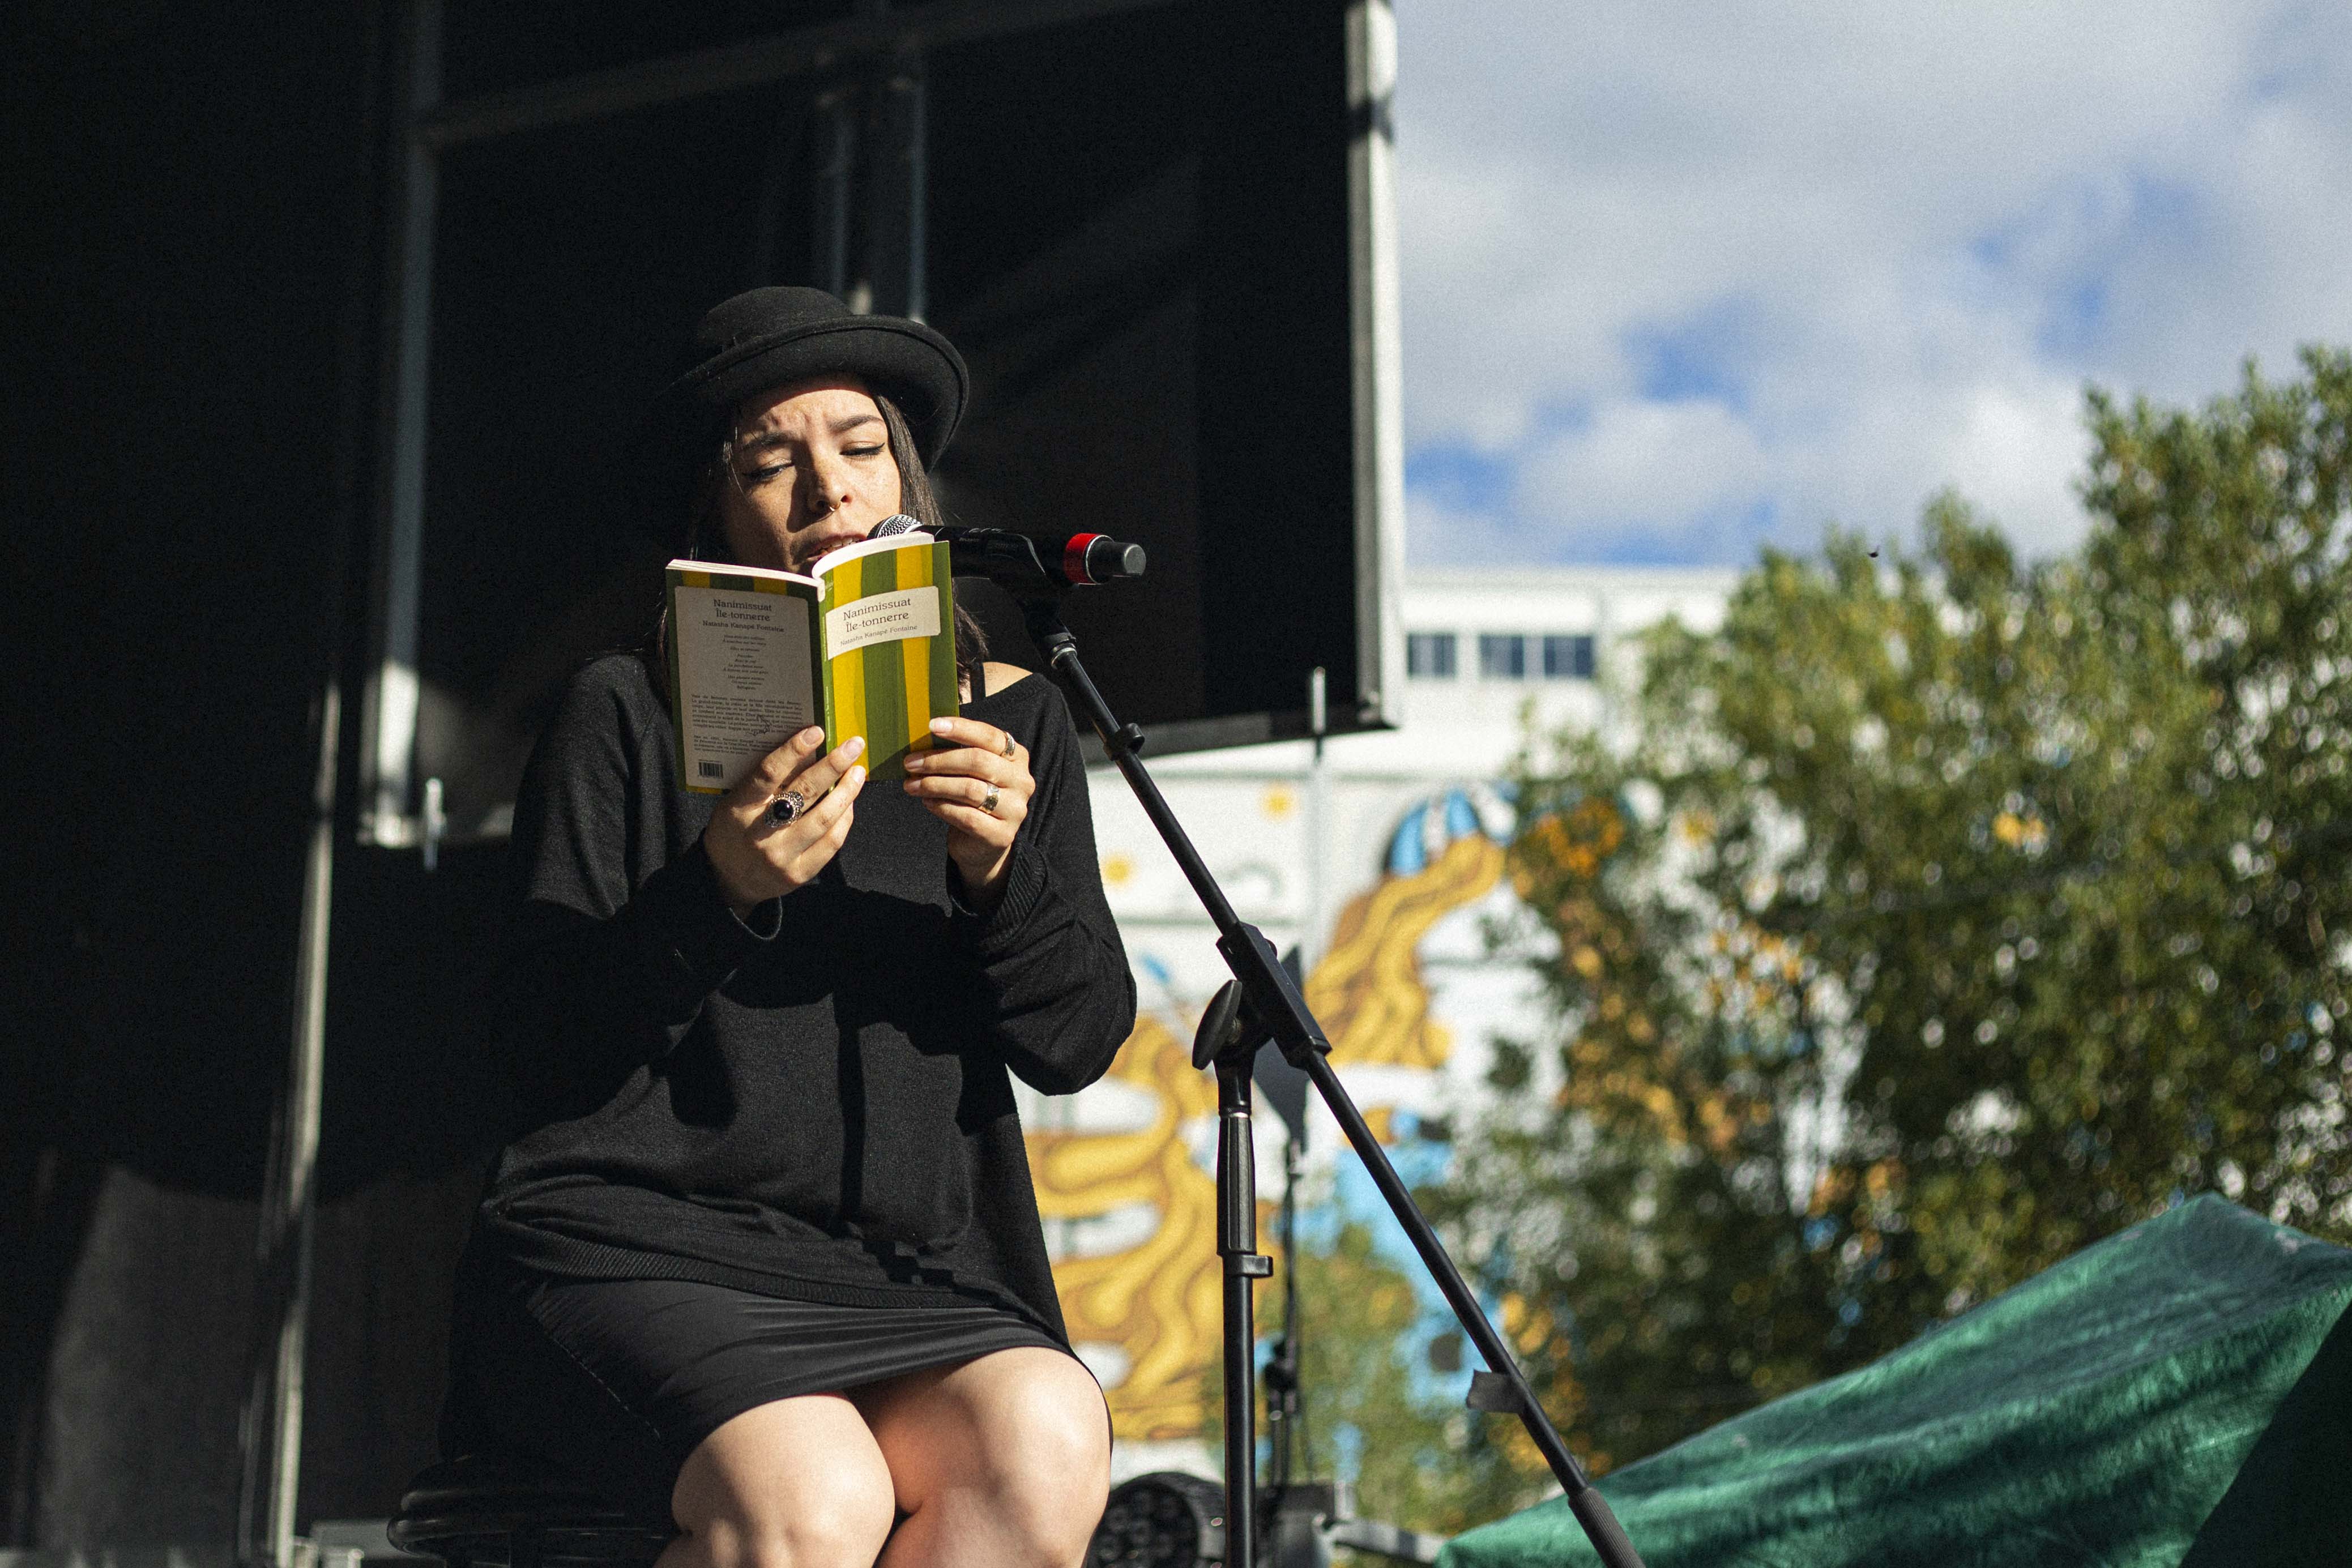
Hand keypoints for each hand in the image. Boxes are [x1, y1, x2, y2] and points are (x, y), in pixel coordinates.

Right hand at [704, 728, 866, 916]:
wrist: (729, 879)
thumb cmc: (735, 830)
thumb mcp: (736, 802)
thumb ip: (765, 782)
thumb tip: (806, 749)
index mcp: (739, 809)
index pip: (768, 774)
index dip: (794, 750)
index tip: (816, 731)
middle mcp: (760, 834)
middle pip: (804, 793)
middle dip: (833, 766)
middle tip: (853, 746)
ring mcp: (781, 856)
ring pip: (824, 819)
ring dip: (847, 792)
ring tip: (858, 772)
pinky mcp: (799, 874)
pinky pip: (831, 843)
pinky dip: (844, 819)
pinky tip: (850, 803)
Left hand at [902, 715, 1032, 910]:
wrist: (983, 843)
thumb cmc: (972, 798)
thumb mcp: (971, 771)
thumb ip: (959, 753)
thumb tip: (924, 736)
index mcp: (1017, 758)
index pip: (990, 737)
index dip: (961, 729)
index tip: (932, 725)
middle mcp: (1022, 781)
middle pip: (978, 762)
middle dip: (938, 760)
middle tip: (910, 763)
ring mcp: (1015, 809)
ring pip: (970, 789)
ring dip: (934, 784)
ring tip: (911, 784)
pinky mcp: (1002, 835)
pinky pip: (967, 817)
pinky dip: (942, 807)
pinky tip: (926, 801)